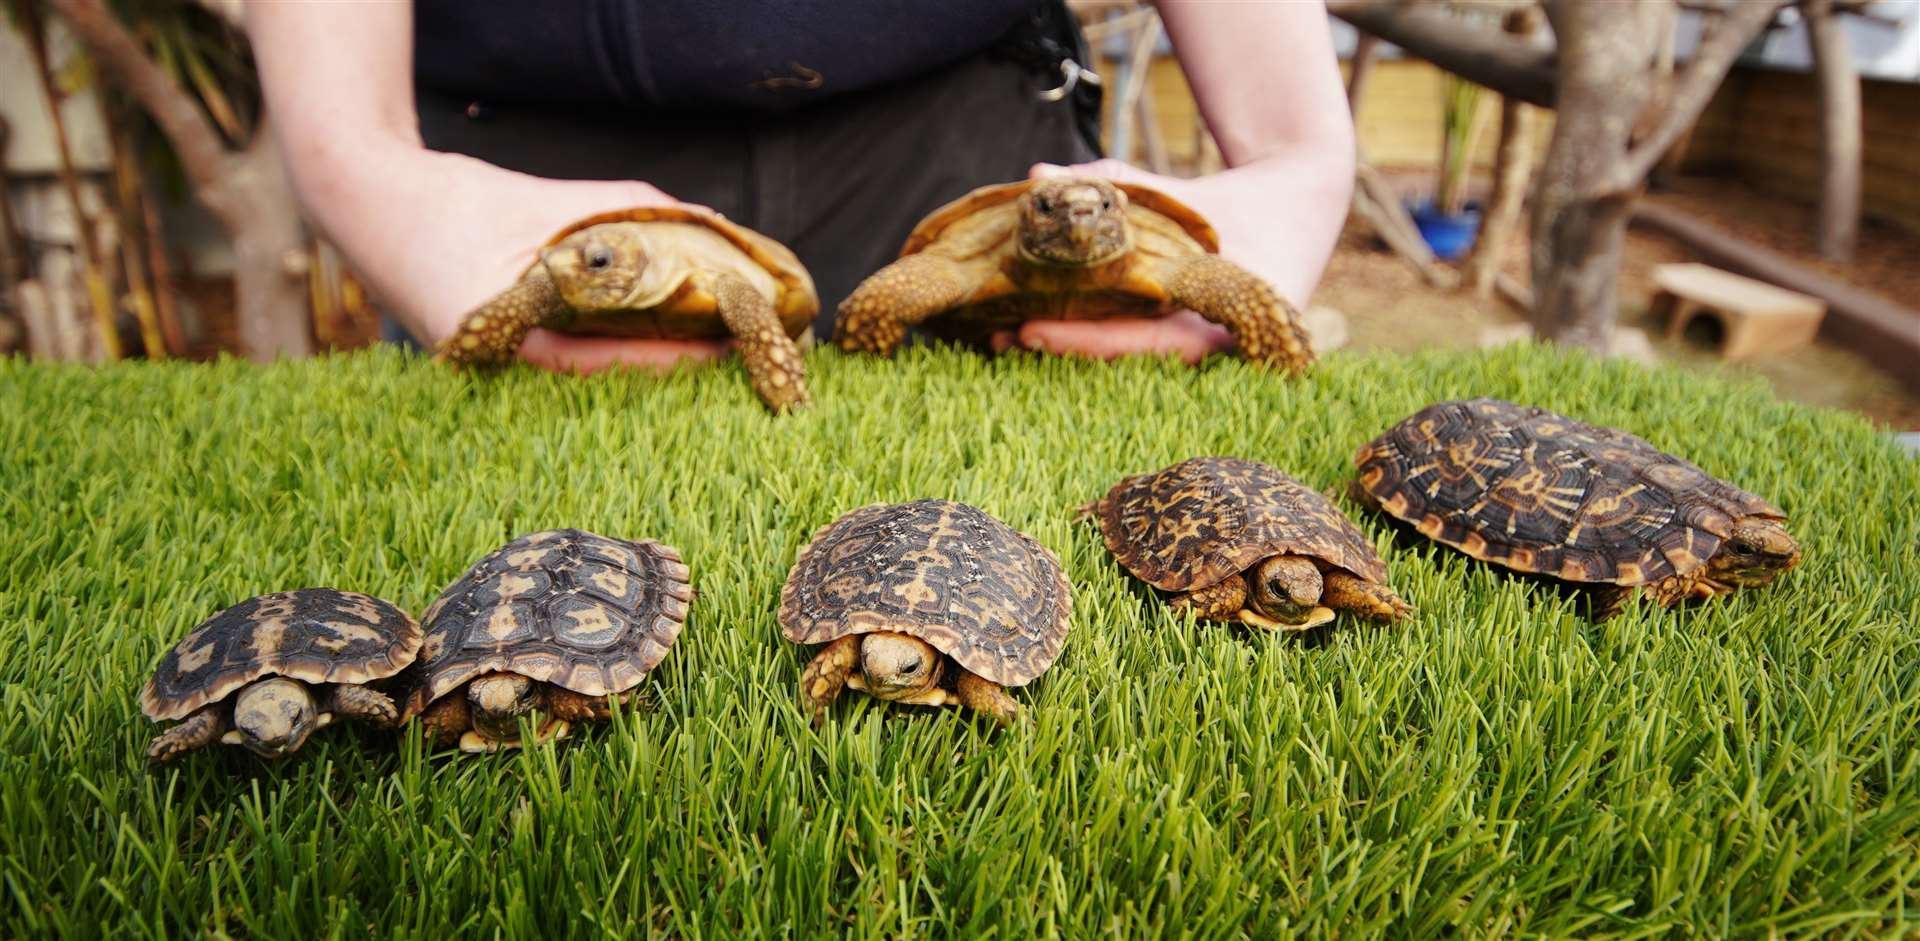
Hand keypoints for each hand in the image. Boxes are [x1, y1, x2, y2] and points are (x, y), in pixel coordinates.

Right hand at [327, 149, 729, 373]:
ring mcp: (490, 362)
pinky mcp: (489, 347)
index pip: (604, 363)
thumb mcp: (545, 199)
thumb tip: (697, 222)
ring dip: (636, 351)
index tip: (720, 349)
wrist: (358, 195)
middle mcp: (496, 365)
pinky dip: (601, 337)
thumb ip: (622, 209)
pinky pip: (558, 352)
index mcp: (503, 338)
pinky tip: (642, 322)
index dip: (668, 359)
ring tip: (696, 336)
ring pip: (581, 366)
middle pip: (599, 377)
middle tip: (724, 346)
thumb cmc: (446, 199)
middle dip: (661, 359)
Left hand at [998, 156, 1339, 363]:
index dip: (1081, 340)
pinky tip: (1033, 329)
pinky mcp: (1183, 347)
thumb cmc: (1244, 202)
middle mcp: (1213, 349)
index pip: (1141, 343)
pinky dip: (1084, 341)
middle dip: (1059, 351)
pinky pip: (1128, 351)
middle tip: (996, 337)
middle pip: (1124, 365)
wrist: (1300, 211)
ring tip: (999, 336)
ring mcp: (1199, 353)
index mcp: (1225, 317)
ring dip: (1063, 351)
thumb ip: (1116, 185)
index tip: (1029, 330)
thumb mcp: (1184, 189)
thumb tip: (1040, 174)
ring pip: (1122, 365)